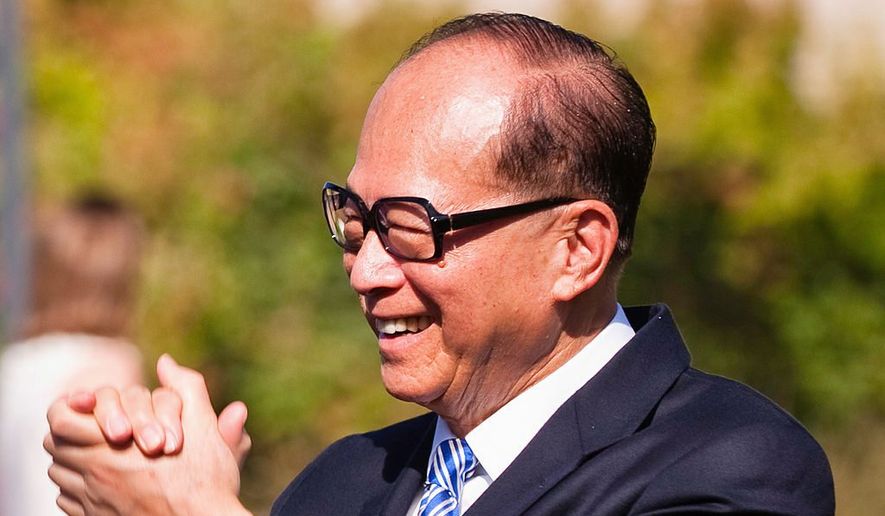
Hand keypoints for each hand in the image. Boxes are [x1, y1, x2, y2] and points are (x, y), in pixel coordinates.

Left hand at [45, 355, 252, 514]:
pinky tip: (103, 484)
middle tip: (95, 429)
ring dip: (72, 459)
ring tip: (99, 454)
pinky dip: (77, 488)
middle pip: (53, 444)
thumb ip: (185, 386)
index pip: (61, 418)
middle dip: (71, 431)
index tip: (89, 405)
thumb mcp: (202, 424)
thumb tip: (166, 362)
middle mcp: (94, 473)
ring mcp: (92, 500)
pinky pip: (66, 500)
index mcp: (113, 444)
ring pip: (58, 472)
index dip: (70, 407)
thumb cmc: (204, 479)